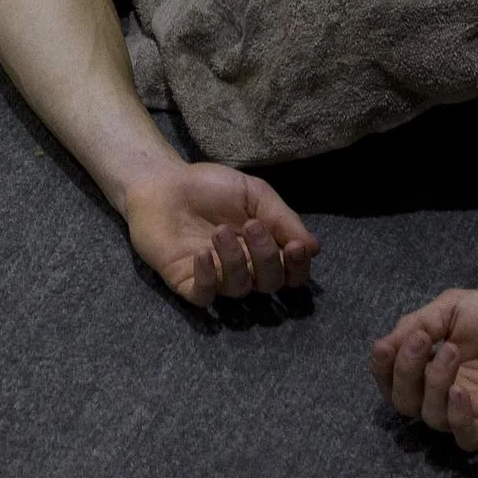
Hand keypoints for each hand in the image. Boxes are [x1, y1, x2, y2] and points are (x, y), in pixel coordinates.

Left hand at [121, 162, 320, 305]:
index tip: (295, 247)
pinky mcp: (186, 282)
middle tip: (252, 226)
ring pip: (239, 289)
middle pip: (269, 284)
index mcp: (264, 249)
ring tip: (219, 231)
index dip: (298, 267)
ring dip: (234, 261)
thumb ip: (282, 218)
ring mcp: (214, 278)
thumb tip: (314, 248)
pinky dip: (207, 278)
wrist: (162, 182)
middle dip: (266, 257)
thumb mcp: (253, 193)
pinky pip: (204, 295)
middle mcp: (243, 269)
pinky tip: (202, 253)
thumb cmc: (209, 187)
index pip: (291, 274)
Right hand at [369, 289, 477, 449]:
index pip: (392, 379)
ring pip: (431, 418)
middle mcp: (445, 393)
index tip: (385, 347)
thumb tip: (386, 344)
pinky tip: (460, 392)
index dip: (382, 368)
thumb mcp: (452, 307)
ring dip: (432, 384)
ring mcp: (471, 412)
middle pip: (404, 402)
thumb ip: (417, 322)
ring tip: (452, 352)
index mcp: (430, 366)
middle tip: (424, 342)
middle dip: (405, 373)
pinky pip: (466, 438)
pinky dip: (457, 417)